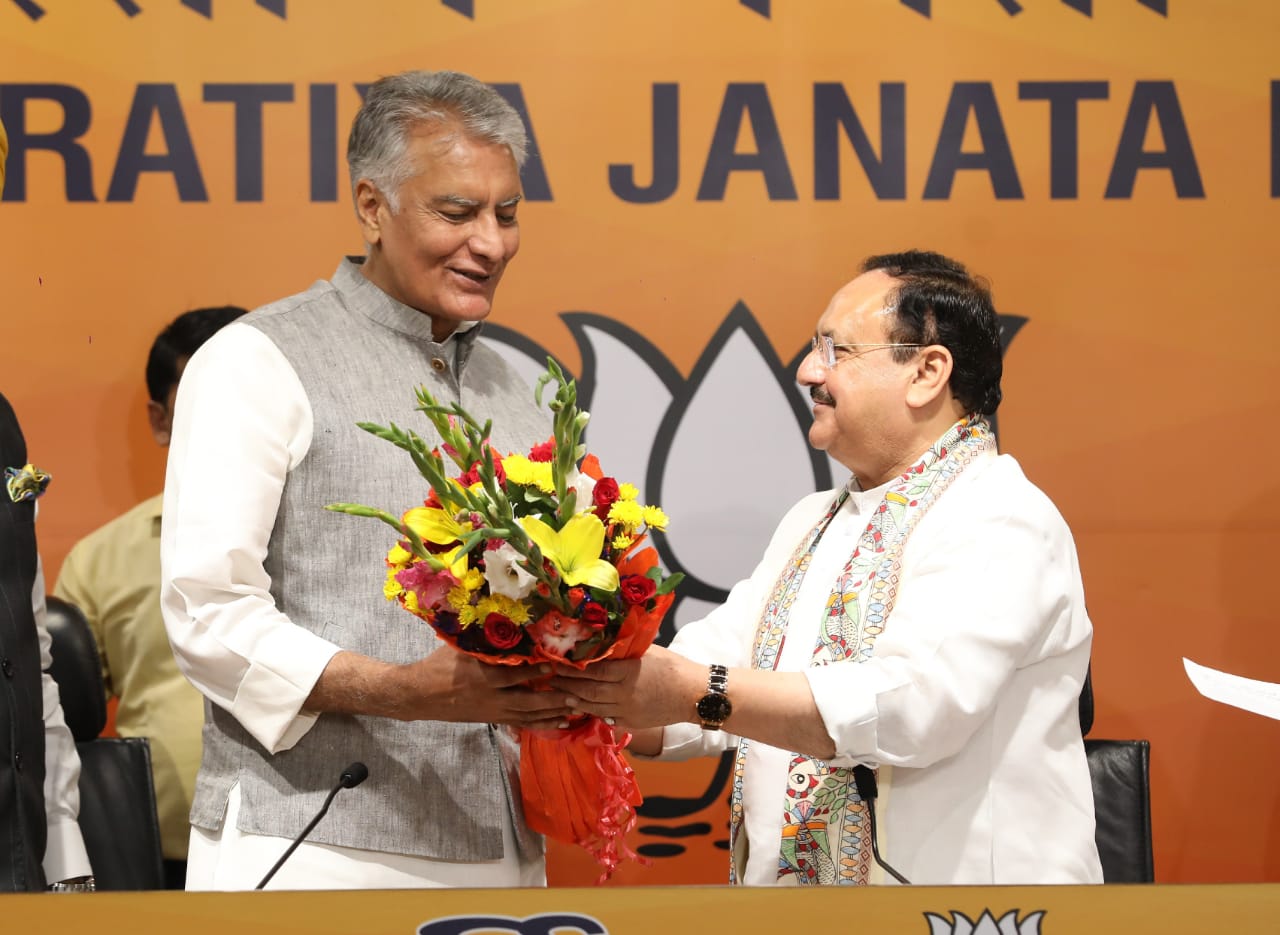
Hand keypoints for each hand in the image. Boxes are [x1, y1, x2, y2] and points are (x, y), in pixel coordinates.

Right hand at [403, 649, 576, 729]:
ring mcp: (492, 711)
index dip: (534, 673)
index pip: (512, 675)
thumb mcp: (460, 648)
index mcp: (481, 677)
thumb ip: (484, 639)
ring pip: (526, 715)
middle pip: (525, 701)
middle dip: (551, 700)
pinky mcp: (492, 719)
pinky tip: (558, 722)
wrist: (420, 695)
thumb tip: (507, 616)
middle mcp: (490, 697)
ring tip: (574, 711)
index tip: (554, 666)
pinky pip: (520, 723)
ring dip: (551, 714)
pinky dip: (540, 723)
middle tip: (575, 697)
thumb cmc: (440, 665)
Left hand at [548, 645, 702, 730]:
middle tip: (551, 679)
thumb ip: (623, 651)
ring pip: (593, 707)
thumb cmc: (673, 667)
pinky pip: (605, 717)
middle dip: (566, 686)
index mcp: (629, 672)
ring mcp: (627, 710)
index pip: (593, 671)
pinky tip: (581, 707)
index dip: (572, 669)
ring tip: (560, 694)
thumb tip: (599, 644)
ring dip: (574, 701)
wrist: (694, 694)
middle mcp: (625, 693)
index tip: (558, 663)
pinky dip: (590, 712)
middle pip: (587, 691)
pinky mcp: (631, 722)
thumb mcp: (648, 652)